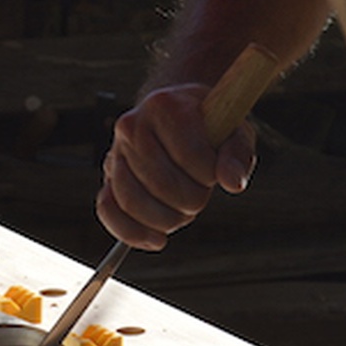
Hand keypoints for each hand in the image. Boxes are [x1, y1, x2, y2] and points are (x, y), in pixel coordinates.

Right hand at [95, 84, 257, 249]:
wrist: (180, 113)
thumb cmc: (210, 126)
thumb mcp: (234, 132)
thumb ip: (237, 156)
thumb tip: (233, 183)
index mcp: (165, 105)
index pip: (189, 154)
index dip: (209, 174)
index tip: (214, 172)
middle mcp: (132, 125)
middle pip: (161, 182)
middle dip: (190, 200)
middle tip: (202, 196)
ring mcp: (116, 151)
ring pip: (132, 200)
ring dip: (166, 219)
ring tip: (184, 213)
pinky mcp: (109, 175)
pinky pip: (108, 209)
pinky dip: (130, 232)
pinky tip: (156, 240)